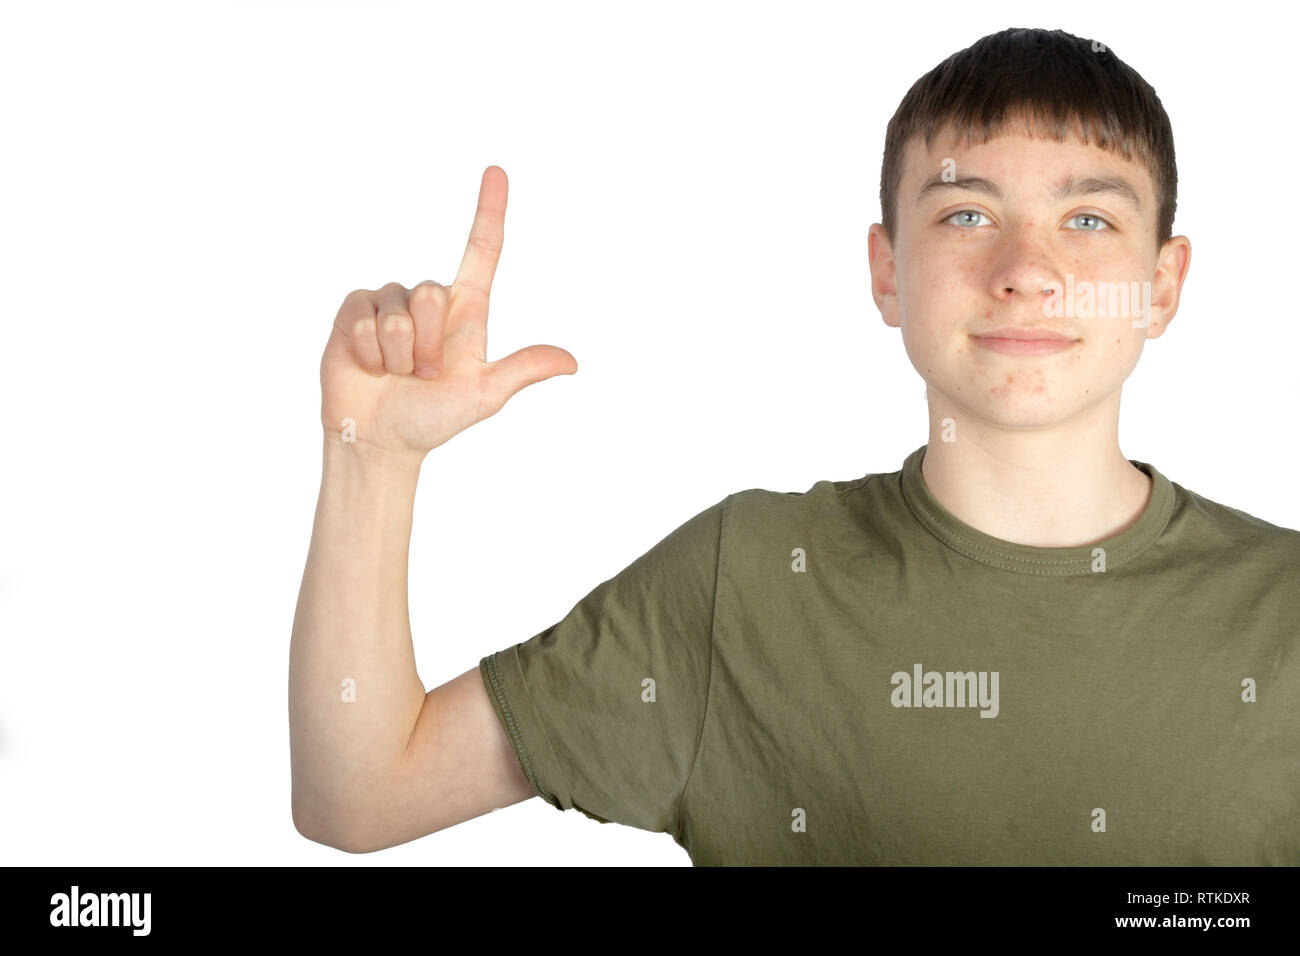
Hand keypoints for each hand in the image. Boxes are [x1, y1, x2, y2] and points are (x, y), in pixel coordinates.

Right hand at [319, 166, 576, 462]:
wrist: (381, 439)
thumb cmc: (434, 418)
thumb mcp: (484, 395)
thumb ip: (522, 370)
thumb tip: (571, 362)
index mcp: (466, 311)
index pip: (482, 251)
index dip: (490, 211)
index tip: (497, 171)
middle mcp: (428, 301)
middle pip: (432, 292)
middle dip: (426, 344)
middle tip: (422, 374)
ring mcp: (389, 303)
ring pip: (396, 311)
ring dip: (397, 354)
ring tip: (395, 373)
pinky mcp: (354, 311)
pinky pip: (363, 318)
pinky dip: (368, 352)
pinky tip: (369, 366)